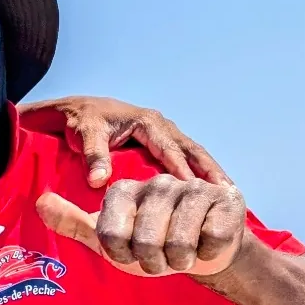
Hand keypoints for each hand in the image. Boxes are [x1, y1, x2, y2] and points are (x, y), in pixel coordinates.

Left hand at [23, 95, 227, 189]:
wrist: (76, 110)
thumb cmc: (81, 122)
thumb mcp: (85, 135)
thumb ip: (93, 156)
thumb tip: (98, 181)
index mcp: (147, 122)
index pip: (171, 150)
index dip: (184, 171)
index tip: (197, 192)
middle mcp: (161, 126)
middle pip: (192, 150)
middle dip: (210, 171)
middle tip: (228, 193)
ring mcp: (163, 132)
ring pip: (194, 153)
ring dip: (210, 172)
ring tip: (228, 194)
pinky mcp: (161, 141)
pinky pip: (186, 156)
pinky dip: (200, 171)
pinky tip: (211, 188)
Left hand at [38, 172, 245, 277]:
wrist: (203, 249)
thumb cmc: (150, 242)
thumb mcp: (107, 236)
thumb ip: (72, 220)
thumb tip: (39, 201)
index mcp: (125, 189)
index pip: (110, 236)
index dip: (121, 255)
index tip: (129, 252)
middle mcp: (159, 182)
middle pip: (146, 242)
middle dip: (153, 262)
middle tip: (159, 257)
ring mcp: (194, 188)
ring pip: (179, 244)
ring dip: (180, 260)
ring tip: (182, 251)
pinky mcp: (226, 200)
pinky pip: (209, 241)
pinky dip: (207, 253)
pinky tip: (207, 243)